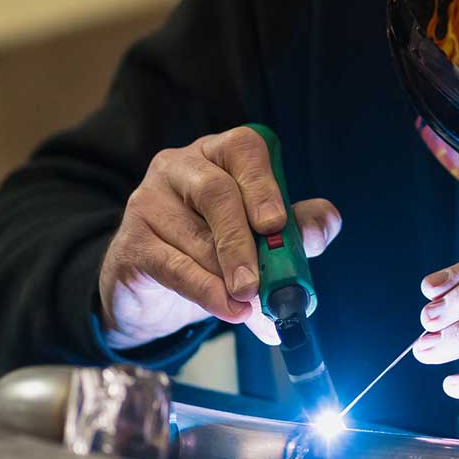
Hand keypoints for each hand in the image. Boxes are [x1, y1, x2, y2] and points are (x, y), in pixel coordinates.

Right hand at [98, 126, 340, 349]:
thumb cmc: (216, 251)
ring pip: (196, 237)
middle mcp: (180, 167)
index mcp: (220, 155)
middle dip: (242, 242)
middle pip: (215, 193)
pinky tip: (228, 309)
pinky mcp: (131, 241)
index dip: (263, 185)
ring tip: (251, 309)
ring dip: (228, 278)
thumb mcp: (262, 238)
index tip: (275, 224)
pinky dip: (204, 290)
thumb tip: (328, 222)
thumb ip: (297, 229)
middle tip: (259, 283)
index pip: (243, 149)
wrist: (155, 289)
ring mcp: (149, 201)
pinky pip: (171, 265)